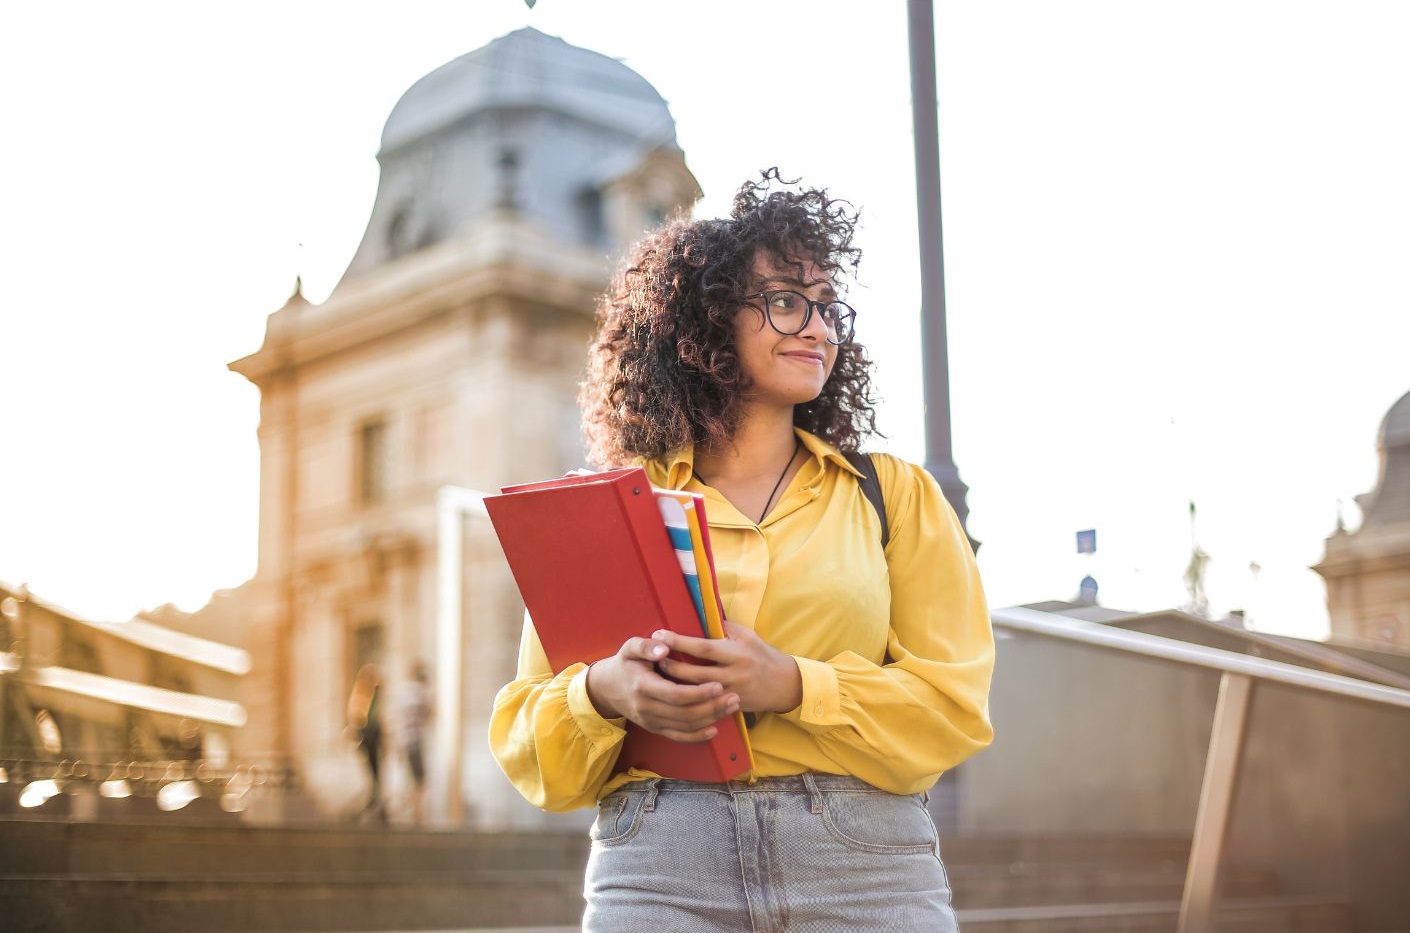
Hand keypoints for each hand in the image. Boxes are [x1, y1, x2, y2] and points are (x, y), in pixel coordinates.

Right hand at [585, 635, 740, 742]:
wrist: (607, 688)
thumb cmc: (625, 663)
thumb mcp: (630, 648)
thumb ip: (646, 646)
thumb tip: (664, 647)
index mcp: (642, 686)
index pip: (675, 695)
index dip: (698, 693)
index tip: (718, 685)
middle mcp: (646, 708)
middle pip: (684, 713)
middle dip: (712, 707)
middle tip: (734, 697)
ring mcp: (651, 721)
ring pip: (685, 726)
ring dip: (710, 719)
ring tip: (731, 707)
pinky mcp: (655, 728)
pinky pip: (678, 736)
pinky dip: (697, 736)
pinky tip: (714, 729)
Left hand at [653, 622, 802, 714]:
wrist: (784, 684)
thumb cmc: (762, 654)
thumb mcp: (747, 635)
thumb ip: (724, 627)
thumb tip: (699, 615)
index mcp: (736, 653)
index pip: (702, 647)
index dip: (679, 641)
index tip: (660, 634)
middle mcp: (733, 674)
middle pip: (695, 673)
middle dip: (671, 665)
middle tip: (652, 657)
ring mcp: (731, 693)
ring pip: (696, 692)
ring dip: (675, 684)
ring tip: (657, 675)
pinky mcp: (730, 707)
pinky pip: (705, 705)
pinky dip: (688, 699)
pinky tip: (673, 694)